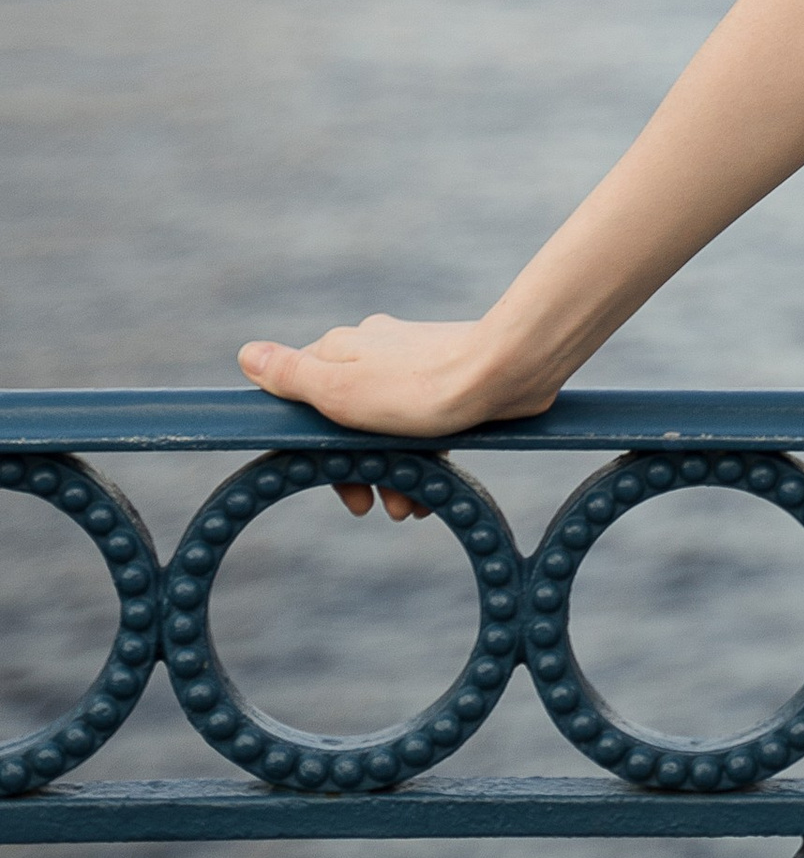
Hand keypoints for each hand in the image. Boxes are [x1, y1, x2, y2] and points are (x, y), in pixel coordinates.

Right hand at [235, 318, 553, 518]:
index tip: (329, 481)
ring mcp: (410, 365)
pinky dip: (420, 459)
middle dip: (357, 469)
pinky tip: (432, 491)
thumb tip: (245, 354)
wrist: (505, 372)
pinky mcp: (445, 381)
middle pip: (345, 421)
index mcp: (340, 350)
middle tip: (372, 508)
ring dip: (392, 473)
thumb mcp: (340, 390)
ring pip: (384, 429)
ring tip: (408, 508)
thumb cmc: (418, 387)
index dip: (311, 449)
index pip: (303, 402)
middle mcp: (372, 351)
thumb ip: (292, 376)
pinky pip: (420, 426)